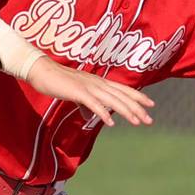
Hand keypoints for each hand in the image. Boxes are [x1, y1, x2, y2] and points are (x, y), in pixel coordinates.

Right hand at [26, 56, 153, 126]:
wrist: (42, 72)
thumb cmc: (59, 82)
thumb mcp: (76, 95)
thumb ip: (85, 105)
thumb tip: (89, 118)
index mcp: (99, 82)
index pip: (123, 89)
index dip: (138, 96)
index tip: (151, 104)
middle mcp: (98, 83)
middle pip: (122, 96)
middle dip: (137, 108)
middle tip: (150, 120)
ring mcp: (89, 87)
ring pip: (112, 100)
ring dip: (126, 111)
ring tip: (137, 122)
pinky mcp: (79, 92)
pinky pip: (94, 104)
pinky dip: (103, 113)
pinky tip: (111, 123)